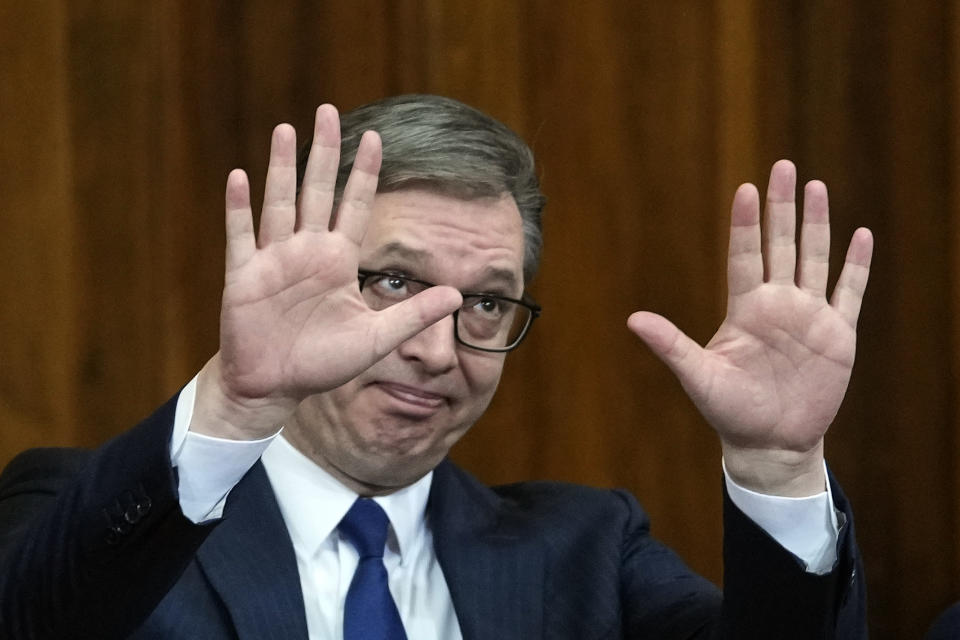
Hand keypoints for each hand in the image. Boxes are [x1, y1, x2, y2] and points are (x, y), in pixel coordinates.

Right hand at [192, 106, 461, 439]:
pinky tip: (240, 177)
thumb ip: (415, 314)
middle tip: (328, 110)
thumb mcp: (377, 338)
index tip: (376, 138)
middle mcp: (307, 251)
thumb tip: (460, 293)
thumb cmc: (324, 362)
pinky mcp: (245, 277)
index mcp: (338, 260)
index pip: (355, 205)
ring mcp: (274, 260)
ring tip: (287, 129)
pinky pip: (241, 236)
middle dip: (323, 152)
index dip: (364, 173)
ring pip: (279, 203)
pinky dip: (240, 208)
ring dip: (281, 167)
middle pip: (316, 191)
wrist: (275, 385)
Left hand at [628, 160, 872, 494]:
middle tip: (783, 167)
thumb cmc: (730, 410)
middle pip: (781, 245)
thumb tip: (633, 319)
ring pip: (814, 258)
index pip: (744, 255)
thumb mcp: (699, 376)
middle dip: (782, 207)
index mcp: (744, 309)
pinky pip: (849, 292)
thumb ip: (671, 345)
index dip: (746, 224)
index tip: (745, 189)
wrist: (770, 441)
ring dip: (817, 224)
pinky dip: (855, 266)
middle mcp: (777, 304)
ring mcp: (809, 316)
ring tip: (816, 186)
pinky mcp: (838, 335)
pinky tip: (860, 235)